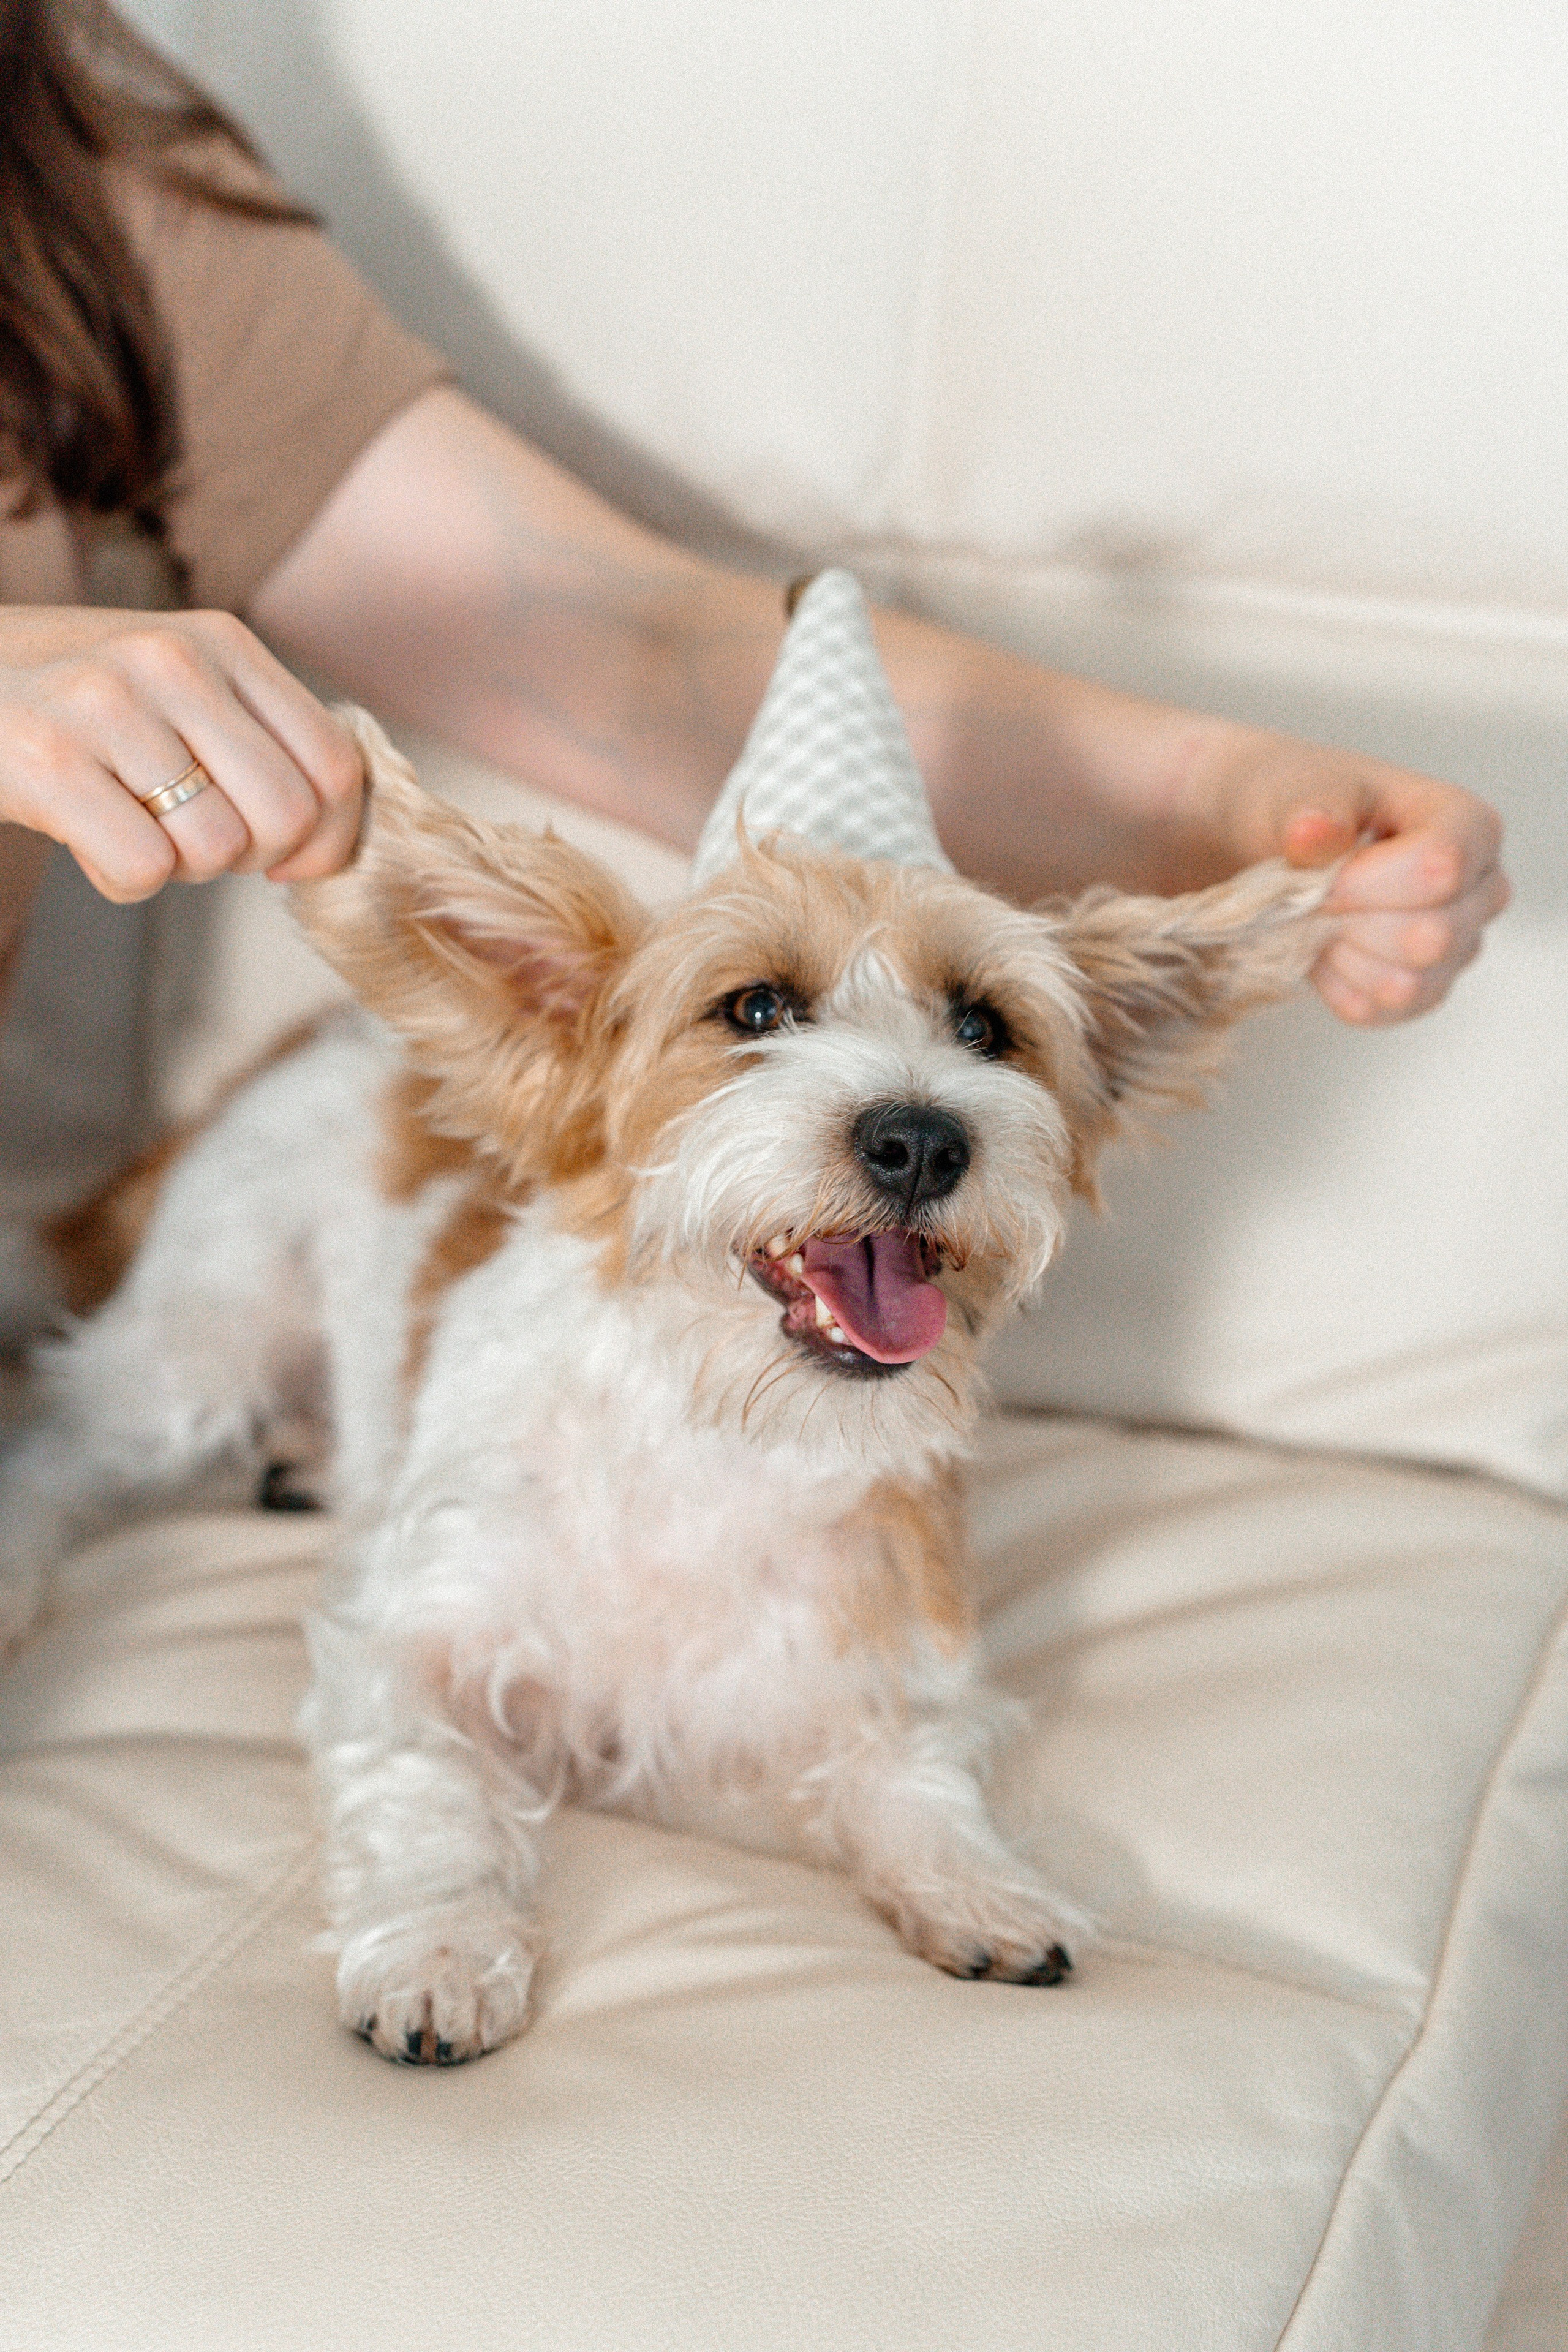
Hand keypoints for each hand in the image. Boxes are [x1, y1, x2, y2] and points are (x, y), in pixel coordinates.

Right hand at [0, 606, 363, 902]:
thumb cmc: (74, 702)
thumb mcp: (176, 687)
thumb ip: (257, 740)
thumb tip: (328, 845)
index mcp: (222, 640)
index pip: (336, 762)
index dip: (328, 836)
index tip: (287, 858)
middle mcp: (172, 659)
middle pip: (288, 815)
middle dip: (252, 856)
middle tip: (195, 838)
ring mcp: (108, 704)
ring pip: (217, 849)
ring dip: (179, 866)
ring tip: (129, 821)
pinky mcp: (49, 760)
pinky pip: (144, 869)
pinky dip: (121, 878)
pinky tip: (86, 835)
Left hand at [1207, 736, 1509, 1025]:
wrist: (1281, 844)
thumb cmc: (1306, 809)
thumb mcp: (1299, 791)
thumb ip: (1310, 810)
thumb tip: (1315, 832)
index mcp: (1470, 825)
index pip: (1442, 868)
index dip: (1367, 882)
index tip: (1323, 876)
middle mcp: (1483, 890)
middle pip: (1431, 937)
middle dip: (1353, 923)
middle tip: (1317, 897)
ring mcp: (1460, 946)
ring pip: (1408, 984)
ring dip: (1343, 956)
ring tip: (1321, 920)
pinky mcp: (1425, 991)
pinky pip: (1380, 1011)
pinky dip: (1337, 984)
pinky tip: (1324, 949)